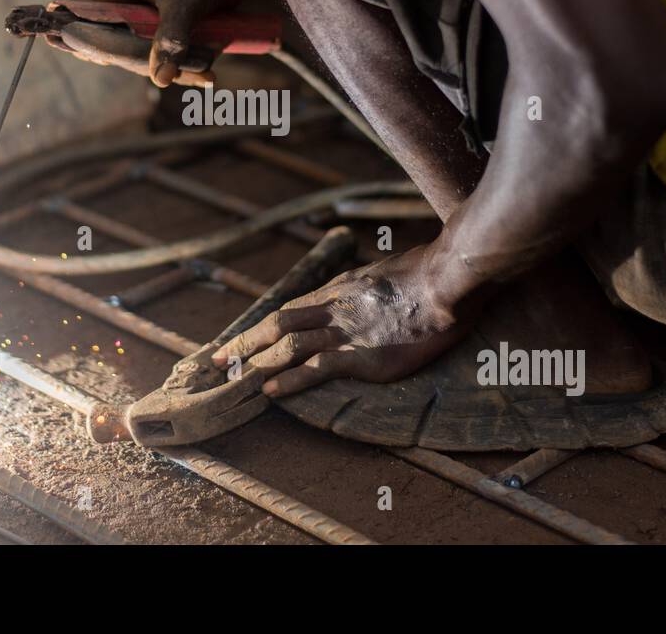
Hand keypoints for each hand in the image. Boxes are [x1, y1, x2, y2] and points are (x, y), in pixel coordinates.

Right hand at [50, 0, 256, 87]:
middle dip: (138, 63)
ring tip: (201, 77)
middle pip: (112, 40)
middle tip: (167, 74)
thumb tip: (160, 80)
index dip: (81, 39)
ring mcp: (145, 8)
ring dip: (168, 66)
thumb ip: (169, 41)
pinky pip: (163, 45)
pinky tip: (206, 74)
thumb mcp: (183, 5)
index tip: (101, 60)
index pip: (79, 14)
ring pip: (141, 47)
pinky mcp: (166, 17)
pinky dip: (181, 59)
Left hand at [212, 244, 475, 396]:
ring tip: (233, 378)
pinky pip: (316, 368)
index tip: (245, 337)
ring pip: (287, 345)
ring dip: (257, 362)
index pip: (291, 308)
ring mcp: (346, 332)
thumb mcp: (386, 271)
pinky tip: (271, 392)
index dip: (264, 325)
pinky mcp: (363, 356)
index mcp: (340, 288)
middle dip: (245, 342)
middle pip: (276, 323)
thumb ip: (368, 286)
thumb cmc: (428, 272)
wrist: (446, 280)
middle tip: (219, 359)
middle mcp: (334, 308)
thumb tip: (366, 291)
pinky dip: (290, 381)